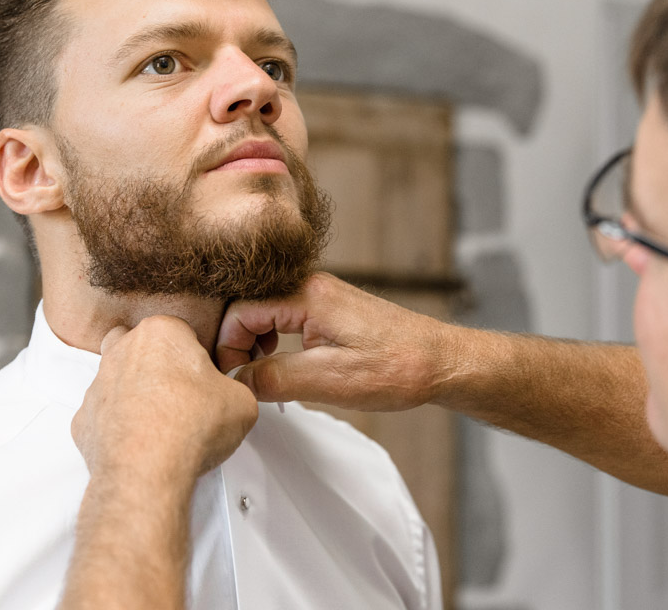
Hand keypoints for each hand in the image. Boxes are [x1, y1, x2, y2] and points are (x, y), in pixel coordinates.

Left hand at [73, 316, 258, 481]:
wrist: (147, 471)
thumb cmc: (188, 428)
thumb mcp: (241, 401)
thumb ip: (234, 389)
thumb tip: (230, 398)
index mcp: (161, 333)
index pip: (181, 330)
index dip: (196, 355)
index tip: (205, 376)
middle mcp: (124, 351)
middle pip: (139, 344)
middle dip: (156, 363)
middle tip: (181, 391)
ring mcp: (99, 384)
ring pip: (116, 378)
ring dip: (134, 393)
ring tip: (162, 421)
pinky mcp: (84, 419)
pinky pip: (102, 414)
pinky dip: (117, 425)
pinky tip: (140, 441)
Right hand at [216, 272, 450, 410]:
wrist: (441, 362)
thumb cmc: (398, 367)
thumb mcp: (329, 380)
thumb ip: (275, 378)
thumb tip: (238, 382)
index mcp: (307, 295)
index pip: (239, 310)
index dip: (226, 347)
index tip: (229, 378)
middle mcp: (312, 286)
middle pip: (248, 307)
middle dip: (236, 344)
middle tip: (241, 380)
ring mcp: (322, 296)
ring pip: (266, 313)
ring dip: (254, 343)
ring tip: (259, 375)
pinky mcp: (331, 310)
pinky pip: (285, 318)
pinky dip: (273, 341)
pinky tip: (282, 365)